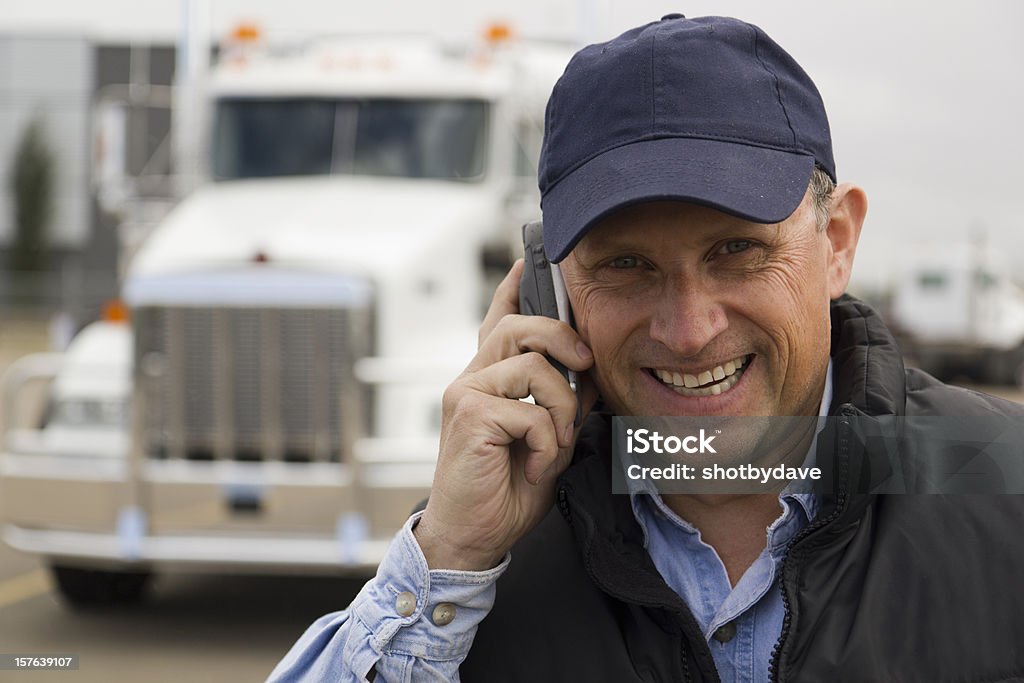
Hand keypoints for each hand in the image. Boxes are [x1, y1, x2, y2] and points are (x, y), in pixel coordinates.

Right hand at [414, 260, 596, 570]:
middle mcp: (472, 378)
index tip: (529, 263)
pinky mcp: (470, 415)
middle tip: (586, 365)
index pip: (499, 322)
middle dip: (564, 338)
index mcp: (488, 380)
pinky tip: (536, 467)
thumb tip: (588, 372)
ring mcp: (466, 393)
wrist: (473, 535)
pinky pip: (530, 410)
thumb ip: (562, 402)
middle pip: (520, 327)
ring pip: (534, 366)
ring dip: (561, 410)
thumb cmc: (506, 489)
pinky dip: (546, 443)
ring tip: (553, 445)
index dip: (514, 291)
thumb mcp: (548, 438)